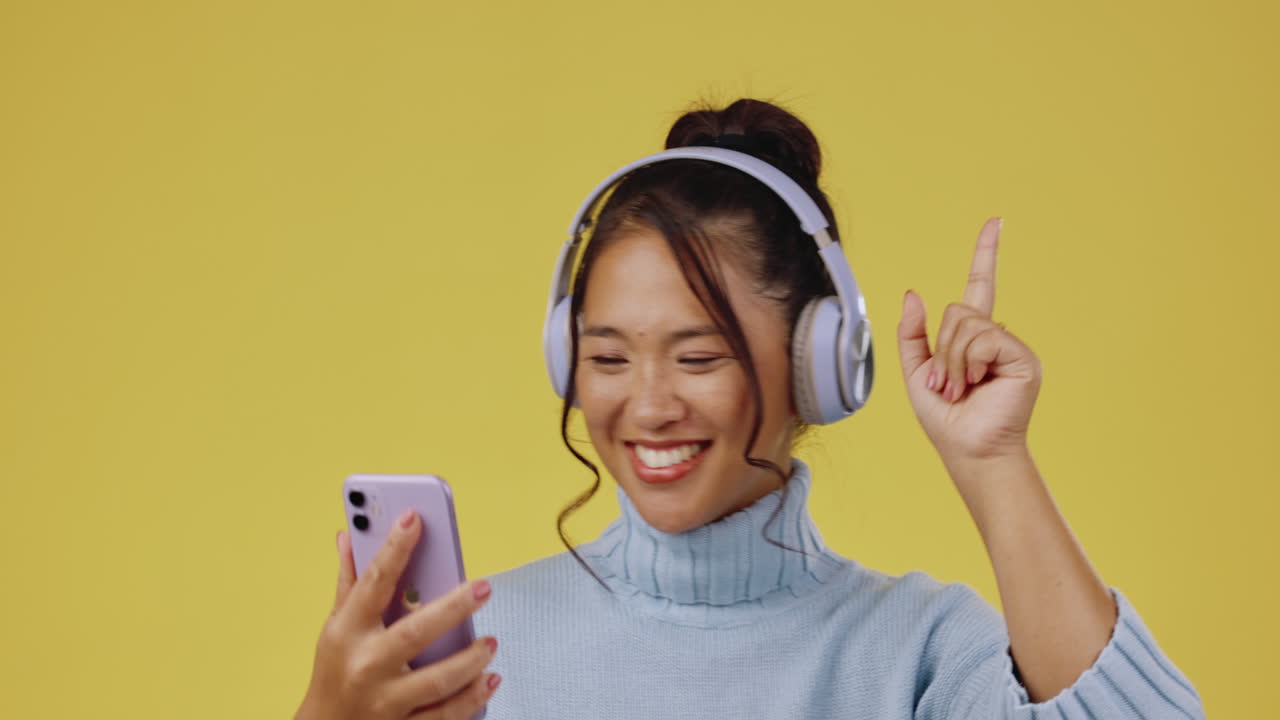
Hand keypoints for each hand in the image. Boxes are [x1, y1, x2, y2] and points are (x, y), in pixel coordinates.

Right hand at [296, 513, 499, 719]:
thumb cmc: (334, 672)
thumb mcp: (335, 626)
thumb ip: (349, 581)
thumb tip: (349, 534)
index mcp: (348, 631)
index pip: (374, 582)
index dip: (393, 547)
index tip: (414, 518)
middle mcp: (366, 665)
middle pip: (415, 632)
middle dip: (452, 608)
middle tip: (484, 587)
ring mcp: (385, 701)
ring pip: (436, 680)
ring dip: (469, 661)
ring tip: (491, 642)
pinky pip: (444, 715)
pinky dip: (472, 698)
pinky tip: (490, 680)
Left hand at [896, 217, 1041, 468]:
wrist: (968, 451)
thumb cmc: (946, 419)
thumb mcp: (916, 372)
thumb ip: (912, 333)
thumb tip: (914, 292)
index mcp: (972, 338)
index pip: (981, 285)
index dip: (986, 253)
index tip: (996, 221)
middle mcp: (996, 337)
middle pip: (959, 310)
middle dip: (941, 349)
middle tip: (945, 384)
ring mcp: (1012, 347)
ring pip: (968, 324)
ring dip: (952, 360)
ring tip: (960, 388)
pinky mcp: (1024, 358)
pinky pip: (986, 338)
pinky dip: (969, 361)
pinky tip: (976, 383)